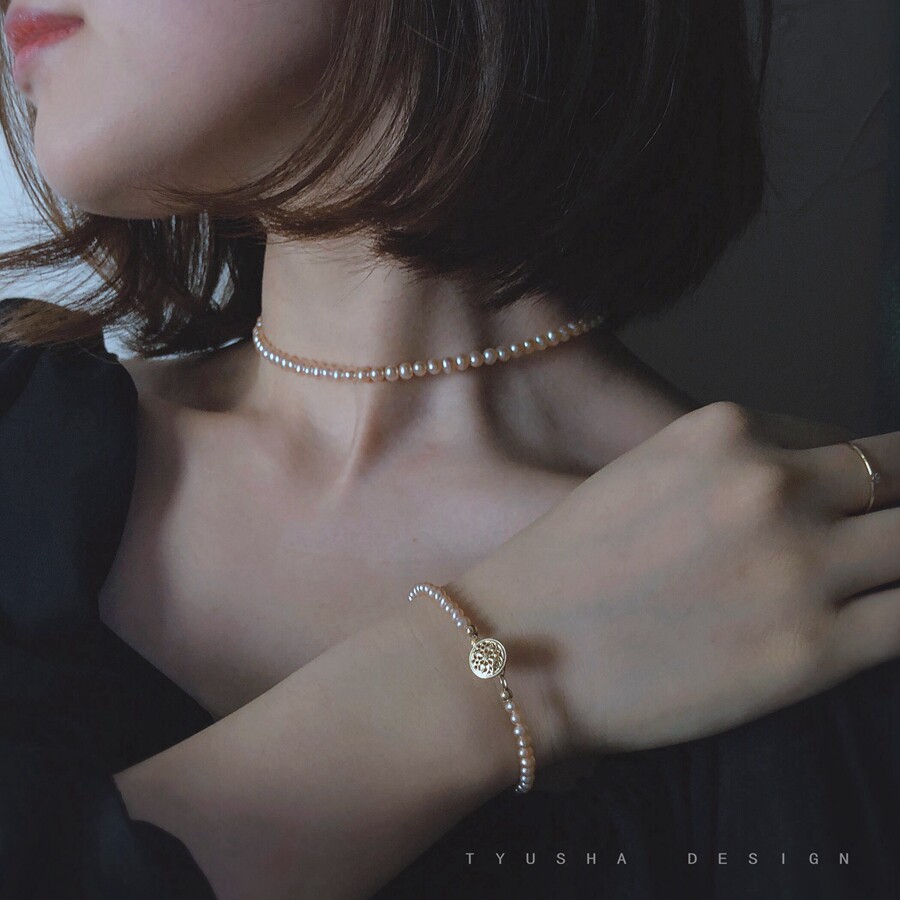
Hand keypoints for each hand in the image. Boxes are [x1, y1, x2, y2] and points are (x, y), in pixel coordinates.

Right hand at [446, 401, 898, 763]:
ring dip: (897, 562)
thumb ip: (725, 474)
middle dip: (894, 508)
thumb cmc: (565, 569)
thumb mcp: (643, 481)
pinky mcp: (811, 650)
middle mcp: (768, 484)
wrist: (519, 652)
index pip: (845, 444)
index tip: (877, 499)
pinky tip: (882, 616)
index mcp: (722, 434)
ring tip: (879, 579)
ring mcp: (796, 566)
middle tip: (882, 538)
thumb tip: (797, 494)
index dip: (873, 477)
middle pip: (890, 481)